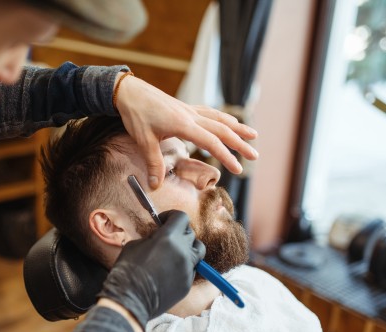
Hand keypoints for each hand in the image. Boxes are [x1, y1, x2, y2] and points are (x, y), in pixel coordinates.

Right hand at [97, 210, 204, 328]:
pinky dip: (183, 266)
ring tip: (175, 252)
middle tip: (167, 237)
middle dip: (179, 232)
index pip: (181, 217)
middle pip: (191, 233)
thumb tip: (158, 236)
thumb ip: (151, 238)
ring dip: (188, 247)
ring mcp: (187, 269)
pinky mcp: (187, 284)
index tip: (163, 221)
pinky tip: (169, 271)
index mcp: (168, 237)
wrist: (130, 301)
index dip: (172, 216)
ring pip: (198, 250)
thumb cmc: (127, 271)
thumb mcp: (134, 245)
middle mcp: (183, 251)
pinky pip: (191, 269)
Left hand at [115, 73, 258, 188]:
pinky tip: (230, 122)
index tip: (238, 169)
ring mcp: (190, 110)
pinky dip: (223, 118)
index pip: (211, 142)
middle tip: (255, 155)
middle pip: (222, 130)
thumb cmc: (136, 114)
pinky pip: (210, 113)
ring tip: (253, 135)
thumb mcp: (143, 140)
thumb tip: (156, 186)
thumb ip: (153, 163)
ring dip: (237, 127)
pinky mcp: (186, 107)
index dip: (226, 156)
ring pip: (219, 118)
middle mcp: (191, 116)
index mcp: (183, 124)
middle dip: (240, 143)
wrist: (129, 91)